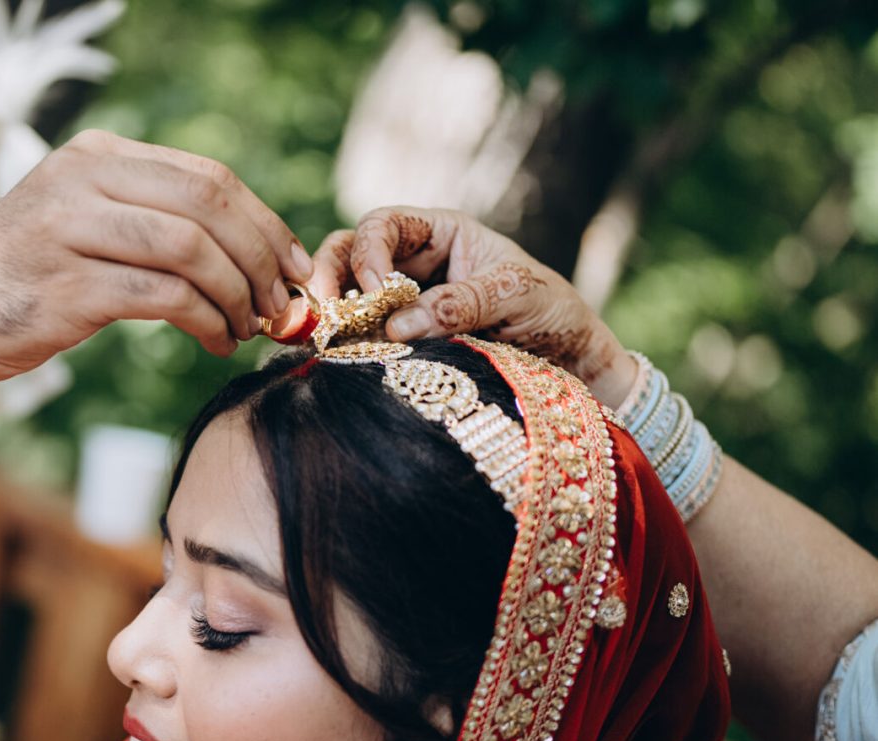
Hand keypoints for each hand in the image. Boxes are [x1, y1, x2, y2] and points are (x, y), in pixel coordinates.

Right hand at [0, 130, 314, 380]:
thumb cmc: (28, 276)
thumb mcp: (86, 220)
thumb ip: (153, 217)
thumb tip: (253, 250)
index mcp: (97, 154)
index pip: (206, 176)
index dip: (263, 222)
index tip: (293, 264)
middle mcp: (82, 180)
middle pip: (208, 205)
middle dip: (259, 257)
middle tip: (279, 302)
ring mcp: (71, 230)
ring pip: (191, 251)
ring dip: (236, 295)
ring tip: (247, 327)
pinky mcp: (68, 287)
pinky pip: (163, 299)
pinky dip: (204, 322)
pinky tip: (214, 341)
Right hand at [307, 207, 637, 407]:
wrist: (571, 364)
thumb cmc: (552, 313)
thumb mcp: (517, 296)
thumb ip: (462, 303)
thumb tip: (396, 326)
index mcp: (442, 234)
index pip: (384, 225)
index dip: (369, 252)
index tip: (376, 293)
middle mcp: (413, 264)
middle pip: (348, 253)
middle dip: (327, 276)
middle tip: (320, 310)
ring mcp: (400, 304)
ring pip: (343, 295)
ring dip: (328, 312)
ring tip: (320, 338)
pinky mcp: (396, 343)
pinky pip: (357, 336)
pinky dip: (340, 344)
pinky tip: (332, 360)